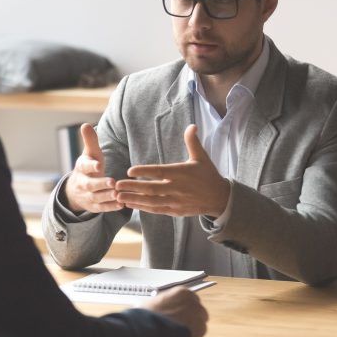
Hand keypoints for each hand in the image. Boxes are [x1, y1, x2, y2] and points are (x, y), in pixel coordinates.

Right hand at [64, 123, 122, 213]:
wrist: (76, 189)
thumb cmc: (89, 166)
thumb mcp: (89, 154)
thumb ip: (90, 141)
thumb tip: (86, 124)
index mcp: (82, 168)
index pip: (84, 166)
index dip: (91, 166)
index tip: (98, 165)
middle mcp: (83, 183)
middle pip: (90, 185)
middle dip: (100, 184)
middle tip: (112, 182)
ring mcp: (87, 196)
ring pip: (96, 197)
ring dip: (107, 196)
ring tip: (118, 194)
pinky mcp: (94, 206)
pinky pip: (102, 208)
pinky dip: (111, 207)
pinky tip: (122, 204)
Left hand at [115, 124, 229, 217]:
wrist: (219, 198)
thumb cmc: (208, 175)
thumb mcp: (201, 157)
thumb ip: (193, 142)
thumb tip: (192, 125)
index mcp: (181, 173)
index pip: (159, 172)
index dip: (144, 172)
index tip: (129, 171)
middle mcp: (177, 188)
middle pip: (152, 188)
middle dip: (133, 187)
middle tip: (117, 185)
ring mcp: (176, 201)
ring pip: (152, 201)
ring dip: (134, 199)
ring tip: (119, 196)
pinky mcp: (175, 211)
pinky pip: (156, 210)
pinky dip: (143, 207)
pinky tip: (131, 204)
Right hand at [142, 286, 207, 336]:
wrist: (149, 331)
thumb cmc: (146, 317)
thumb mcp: (150, 304)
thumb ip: (160, 304)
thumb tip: (155, 309)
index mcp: (181, 292)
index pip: (190, 299)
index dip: (184, 309)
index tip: (180, 315)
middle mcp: (192, 301)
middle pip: (198, 310)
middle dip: (191, 318)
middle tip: (180, 326)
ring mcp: (198, 314)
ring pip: (200, 323)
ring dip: (192, 329)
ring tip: (180, 335)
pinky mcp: (201, 328)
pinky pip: (200, 334)